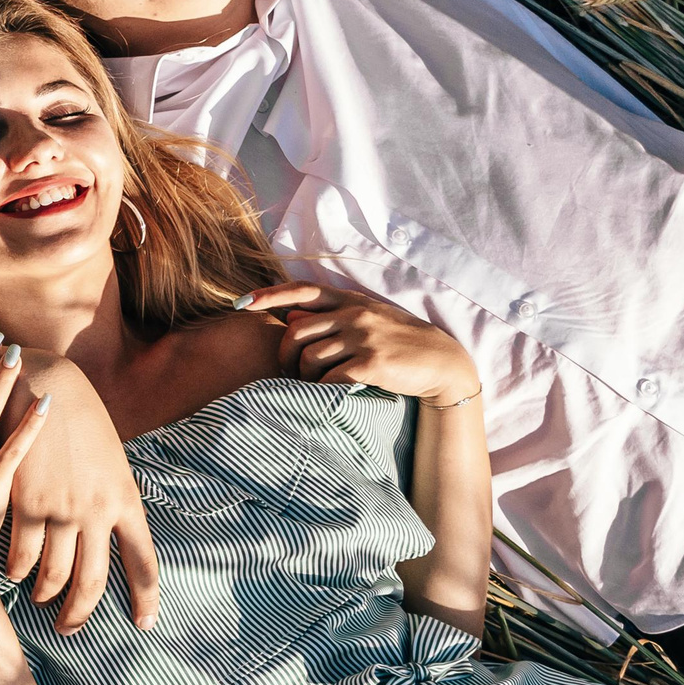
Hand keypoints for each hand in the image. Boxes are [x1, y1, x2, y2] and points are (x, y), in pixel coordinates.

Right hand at [0, 355, 160, 632]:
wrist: (44, 382)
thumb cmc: (78, 416)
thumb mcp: (108, 457)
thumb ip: (110, 496)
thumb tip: (110, 528)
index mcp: (126, 500)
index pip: (143, 563)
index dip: (144, 599)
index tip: (143, 624)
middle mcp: (97, 512)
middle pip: (93, 582)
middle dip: (80, 613)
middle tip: (69, 628)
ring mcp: (61, 510)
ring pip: (53, 575)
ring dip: (44, 594)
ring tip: (39, 599)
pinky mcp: (27, 503)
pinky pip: (20, 555)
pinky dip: (16, 570)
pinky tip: (12, 573)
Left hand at [236, 284, 478, 406]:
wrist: (441, 362)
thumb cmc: (398, 342)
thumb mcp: (367, 320)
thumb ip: (330, 317)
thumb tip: (290, 318)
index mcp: (351, 300)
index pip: (303, 290)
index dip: (270, 295)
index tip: (242, 303)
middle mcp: (355, 314)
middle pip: (296, 332)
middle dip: (283, 356)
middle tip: (287, 372)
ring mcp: (363, 338)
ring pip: (309, 358)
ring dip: (303, 377)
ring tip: (311, 385)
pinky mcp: (371, 364)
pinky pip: (329, 378)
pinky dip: (321, 390)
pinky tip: (325, 394)